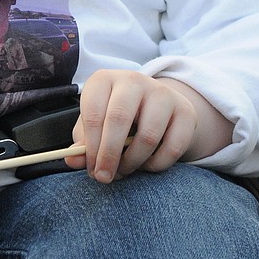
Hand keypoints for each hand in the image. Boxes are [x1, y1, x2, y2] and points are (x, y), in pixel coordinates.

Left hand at [66, 69, 229, 182]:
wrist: (156, 106)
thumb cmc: (115, 117)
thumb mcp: (95, 124)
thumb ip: (83, 143)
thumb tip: (72, 161)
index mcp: (104, 80)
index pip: (93, 112)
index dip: (90, 146)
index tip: (91, 169)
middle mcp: (133, 80)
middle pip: (118, 119)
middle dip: (109, 155)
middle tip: (105, 177)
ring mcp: (162, 93)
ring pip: (147, 136)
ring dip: (133, 162)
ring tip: (124, 170)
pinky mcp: (185, 111)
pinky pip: (172, 147)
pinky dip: (157, 165)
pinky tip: (146, 165)